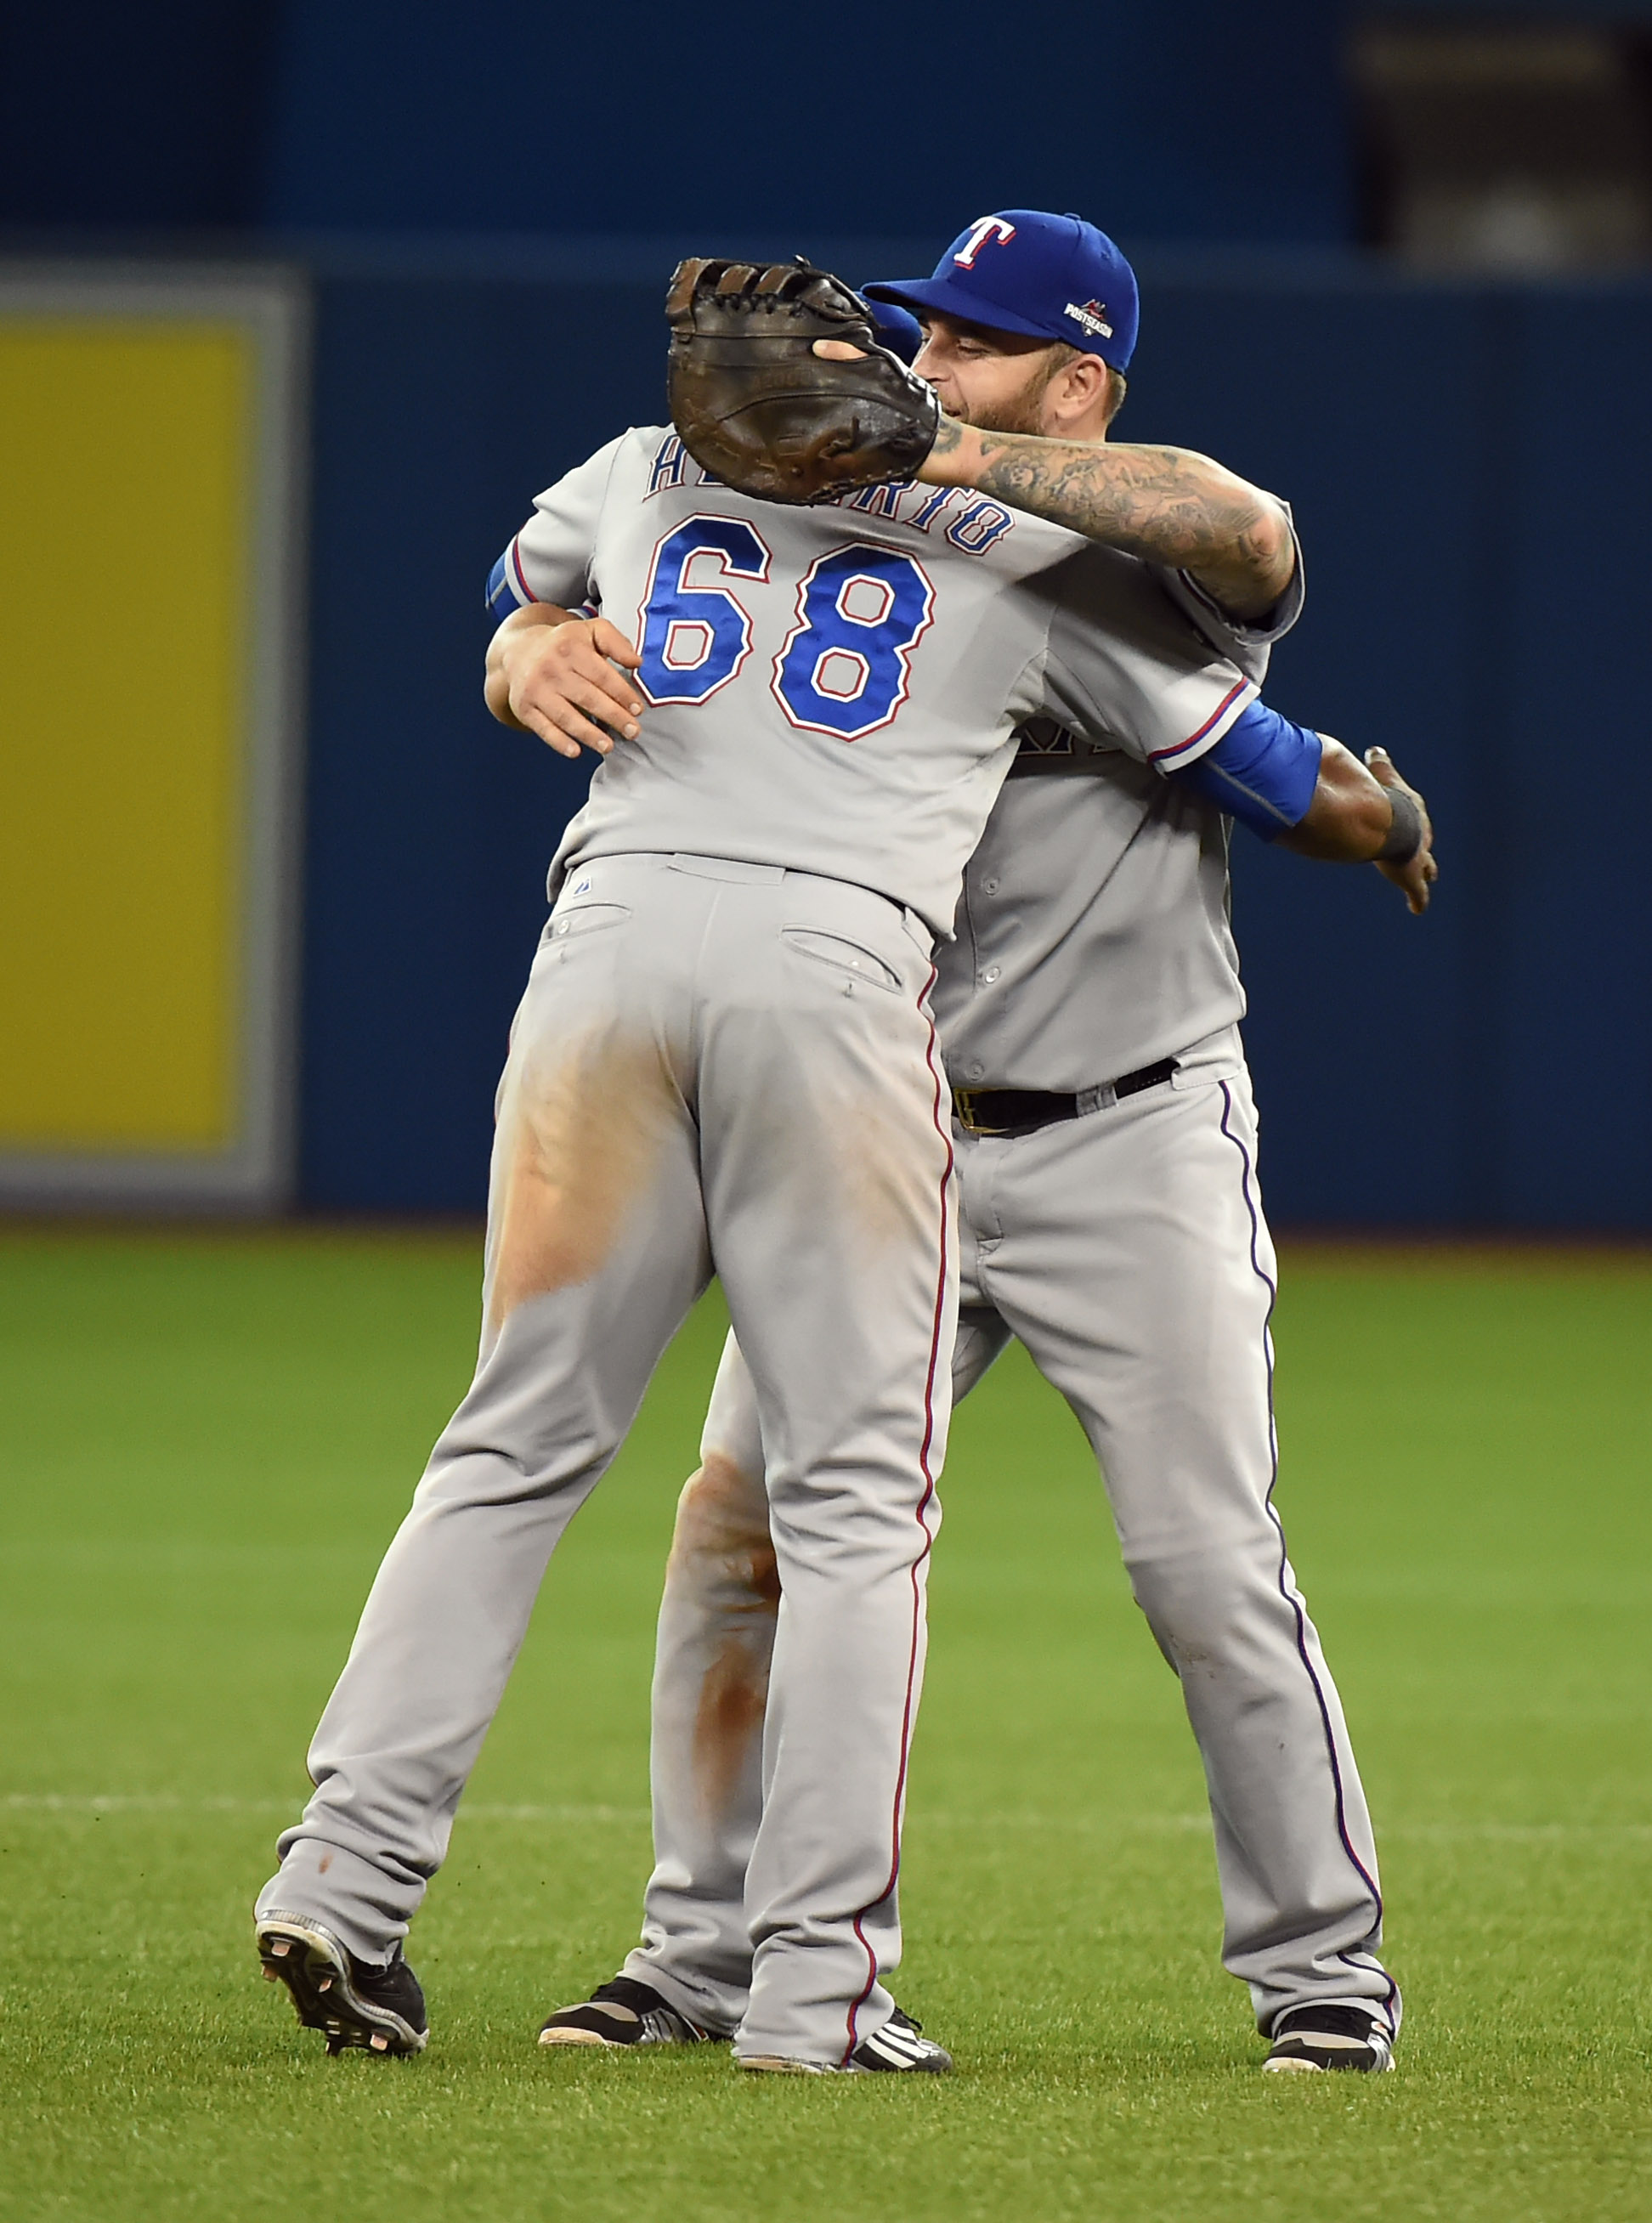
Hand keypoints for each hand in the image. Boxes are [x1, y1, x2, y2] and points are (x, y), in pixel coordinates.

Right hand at [495, 615, 643, 759]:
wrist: (518, 651)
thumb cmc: (563, 645)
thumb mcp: (589, 631)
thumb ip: (615, 641)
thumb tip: (636, 661)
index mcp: (570, 647)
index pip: (602, 675)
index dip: (622, 694)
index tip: (638, 710)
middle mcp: (551, 668)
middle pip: (587, 697)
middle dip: (613, 717)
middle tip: (633, 732)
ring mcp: (536, 689)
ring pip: (566, 716)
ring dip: (589, 734)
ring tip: (608, 746)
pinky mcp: (524, 708)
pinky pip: (543, 728)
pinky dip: (559, 742)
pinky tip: (576, 752)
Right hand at [1365, 746, 1437, 914]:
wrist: (1393, 823)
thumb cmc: (1386, 800)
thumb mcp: (1384, 777)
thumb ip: (1380, 764)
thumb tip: (1376, 749)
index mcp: (1415, 813)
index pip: (1415, 817)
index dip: (1411, 822)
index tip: (1408, 826)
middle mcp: (1422, 837)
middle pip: (1425, 844)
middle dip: (1424, 850)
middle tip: (1424, 856)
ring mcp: (1419, 859)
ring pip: (1427, 868)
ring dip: (1425, 873)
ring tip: (1427, 879)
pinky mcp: (1413, 879)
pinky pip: (1418, 894)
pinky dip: (1418, 900)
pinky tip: (1418, 908)